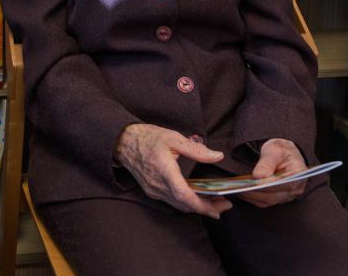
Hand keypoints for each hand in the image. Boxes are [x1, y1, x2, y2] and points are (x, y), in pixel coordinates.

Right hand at [114, 123, 232, 218]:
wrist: (122, 141)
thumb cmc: (148, 137)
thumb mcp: (173, 138)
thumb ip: (196, 149)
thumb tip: (217, 156)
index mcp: (164, 170)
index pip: (183, 195)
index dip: (201, 205)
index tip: (217, 210)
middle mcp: (157, 184)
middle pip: (184, 204)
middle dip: (206, 208)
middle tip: (225, 205)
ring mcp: (152, 189)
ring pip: (178, 205)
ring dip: (196, 206)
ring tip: (214, 202)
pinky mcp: (150, 190)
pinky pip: (171, 201)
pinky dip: (185, 202)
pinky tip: (195, 196)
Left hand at [240, 138, 307, 207]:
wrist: (283, 154)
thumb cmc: (281, 150)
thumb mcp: (274, 150)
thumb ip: (267, 162)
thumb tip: (258, 176)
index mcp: (299, 174)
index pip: (284, 184)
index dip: (268, 185)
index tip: (254, 183)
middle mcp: (295, 188)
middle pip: (274, 195)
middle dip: (256, 192)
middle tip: (240, 188)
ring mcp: (287, 195)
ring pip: (268, 200)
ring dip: (252, 196)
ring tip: (237, 190)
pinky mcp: (279, 198)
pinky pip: (265, 202)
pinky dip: (252, 198)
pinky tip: (241, 192)